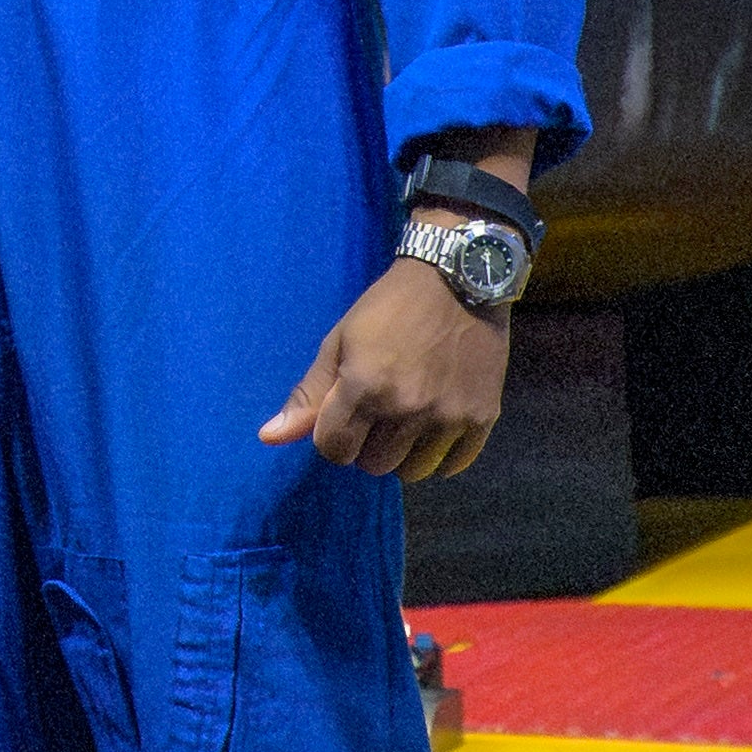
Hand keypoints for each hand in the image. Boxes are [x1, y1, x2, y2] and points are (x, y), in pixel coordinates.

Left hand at [267, 253, 508, 479]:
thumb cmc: (389, 307)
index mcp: (366, 387)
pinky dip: (438, 455)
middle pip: (372, 465)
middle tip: (377, 414)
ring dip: (402, 454)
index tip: (343, 416)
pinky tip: (434, 427)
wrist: (456, 279)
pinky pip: (452, 466)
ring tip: (406, 421)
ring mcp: (448, 416)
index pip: (334, 449)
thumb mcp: (339, 341)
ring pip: (411, 472)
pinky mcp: (482, 418)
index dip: (332, 436)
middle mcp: (407, 409)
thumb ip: (308, 395)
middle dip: (366, 445)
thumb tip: (268, 437)